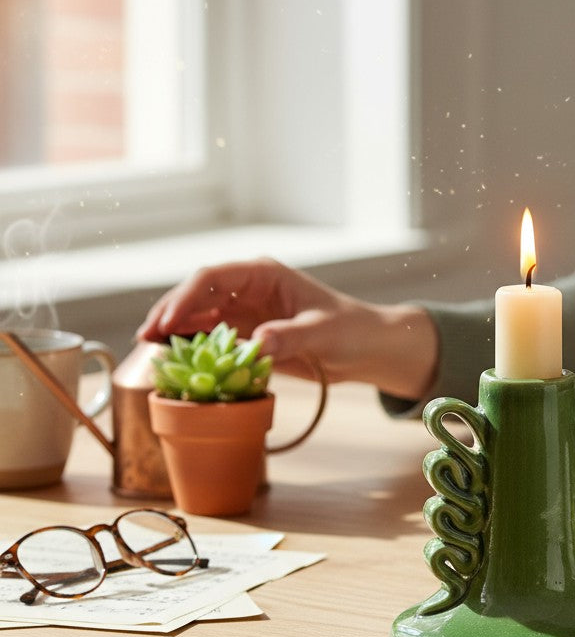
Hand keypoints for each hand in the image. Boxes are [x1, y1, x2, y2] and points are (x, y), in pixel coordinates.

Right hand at [137, 258, 438, 400]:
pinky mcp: (247, 334)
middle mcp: (248, 289)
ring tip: (150, 351)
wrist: (366, 348)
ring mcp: (245, 312)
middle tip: (146, 339)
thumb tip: (257, 342)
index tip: (166, 320)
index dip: (185, 297)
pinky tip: (175, 361)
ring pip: (198, 316)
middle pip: (197, 295)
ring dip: (175, 331)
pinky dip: (192, 347)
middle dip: (170, 313)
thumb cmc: (350, 330)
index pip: (213, 278)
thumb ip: (290, 337)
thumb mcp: (323, 333)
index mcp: (264, 275)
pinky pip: (212, 338)